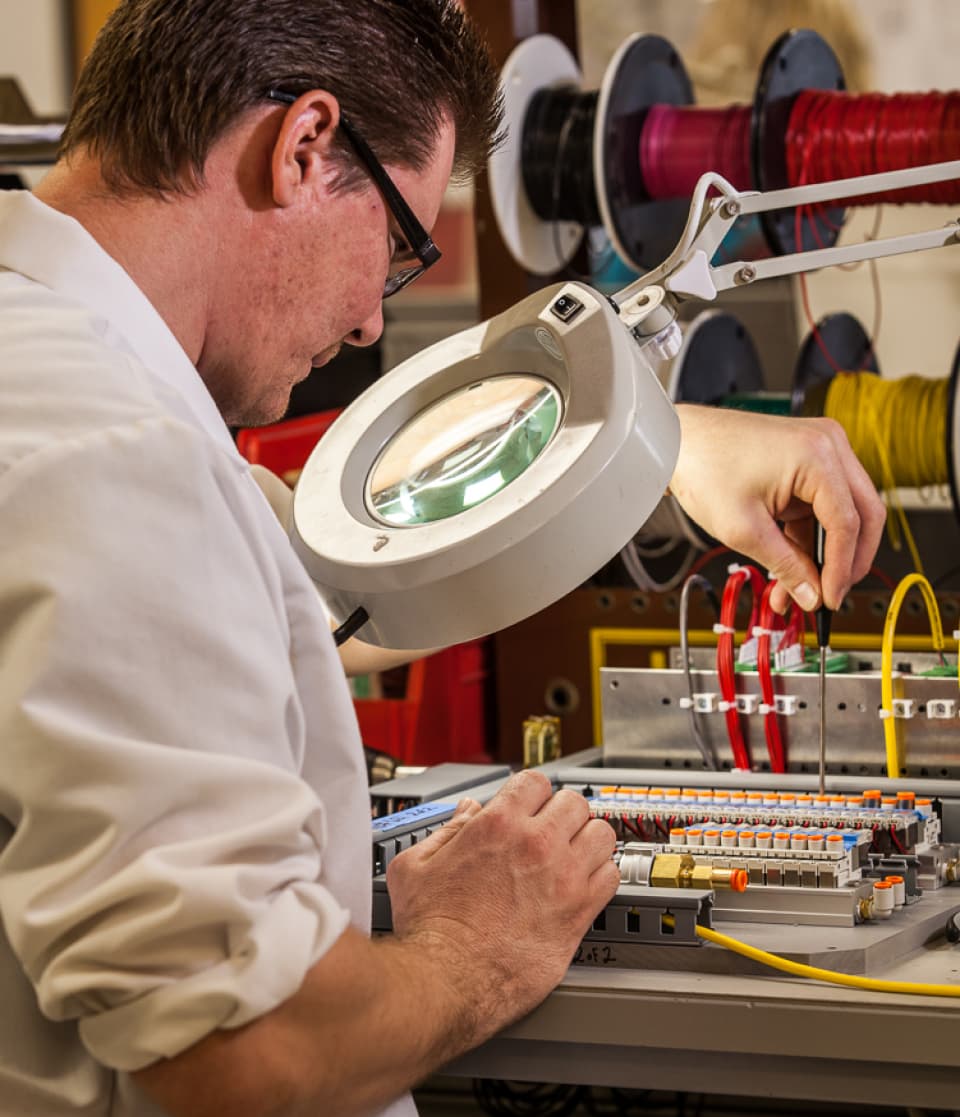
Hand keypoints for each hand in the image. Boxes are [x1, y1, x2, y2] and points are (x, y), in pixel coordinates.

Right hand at [386, 770, 618, 1038]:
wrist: (447, 981)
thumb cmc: (430, 930)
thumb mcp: (415, 866)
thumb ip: (445, 831)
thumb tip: (466, 813)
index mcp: (497, 825)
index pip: (535, 782)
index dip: (532, 793)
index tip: (531, 806)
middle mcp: (535, 844)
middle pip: (574, 803)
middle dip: (562, 814)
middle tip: (554, 831)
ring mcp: (562, 877)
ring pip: (601, 835)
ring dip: (588, 841)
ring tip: (575, 854)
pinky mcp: (578, 912)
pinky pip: (611, 877)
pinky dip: (603, 876)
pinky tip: (586, 885)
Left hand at [671, 405, 885, 612]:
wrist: (678, 442)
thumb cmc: (702, 466)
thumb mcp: (744, 529)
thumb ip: (786, 566)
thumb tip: (813, 595)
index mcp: (818, 455)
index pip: (849, 523)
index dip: (842, 569)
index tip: (829, 599)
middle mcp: (828, 446)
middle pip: (862, 515)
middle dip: (845, 562)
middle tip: (828, 596)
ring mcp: (821, 451)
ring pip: (841, 515)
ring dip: (821, 556)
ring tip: (793, 591)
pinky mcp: (808, 462)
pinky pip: (820, 508)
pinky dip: (806, 539)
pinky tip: (790, 569)